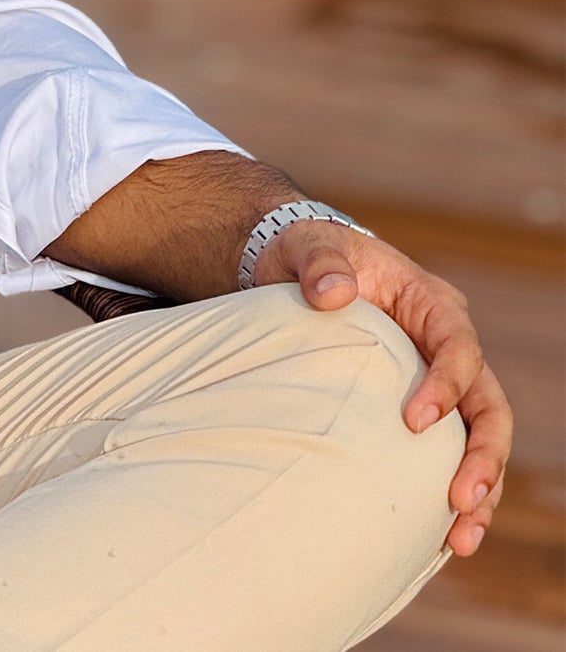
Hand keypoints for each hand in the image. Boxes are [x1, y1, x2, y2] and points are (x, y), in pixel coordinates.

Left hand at [249, 219, 512, 557]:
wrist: (295, 271)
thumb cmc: (306, 255)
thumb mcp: (306, 247)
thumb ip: (320, 264)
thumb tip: (333, 294)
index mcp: (430, 303)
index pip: (459, 348)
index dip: (447, 386)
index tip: (415, 423)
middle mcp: (446, 345)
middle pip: (488, 404)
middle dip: (483, 456)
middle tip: (461, 500)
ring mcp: (438, 380)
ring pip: (479, 439)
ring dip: (479, 490)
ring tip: (460, 538)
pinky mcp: (422, 409)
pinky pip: (448, 454)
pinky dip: (447, 492)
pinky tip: (440, 537)